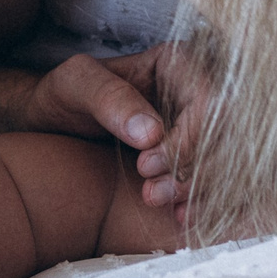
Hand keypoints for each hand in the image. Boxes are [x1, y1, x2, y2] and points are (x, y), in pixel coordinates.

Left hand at [19, 47, 206, 209]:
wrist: (52, 121)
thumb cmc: (63, 94)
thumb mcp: (73, 85)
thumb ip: (109, 99)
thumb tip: (153, 133)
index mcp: (176, 62)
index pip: (209, 101)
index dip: (187, 139)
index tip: (146, 166)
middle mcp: (196, 89)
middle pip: (224, 134)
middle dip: (192, 171)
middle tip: (152, 194)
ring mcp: (200, 122)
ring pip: (224, 160)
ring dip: (196, 189)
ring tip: (155, 201)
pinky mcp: (196, 151)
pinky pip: (216, 178)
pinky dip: (201, 199)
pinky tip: (178, 215)